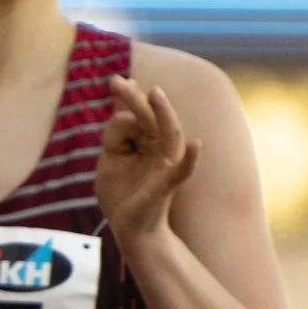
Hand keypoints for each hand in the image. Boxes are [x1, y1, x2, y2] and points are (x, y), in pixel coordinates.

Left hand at [96, 74, 200, 244]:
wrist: (129, 228)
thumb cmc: (121, 194)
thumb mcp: (111, 160)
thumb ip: (115, 135)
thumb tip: (117, 108)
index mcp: (145, 142)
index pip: (134, 118)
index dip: (126, 100)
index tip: (116, 81)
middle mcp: (160, 148)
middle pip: (150, 119)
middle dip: (134, 98)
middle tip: (117, 81)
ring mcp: (166, 165)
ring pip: (168, 134)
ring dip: (164, 113)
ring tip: (156, 94)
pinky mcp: (167, 184)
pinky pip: (183, 170)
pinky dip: (191, 158)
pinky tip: (196, 144)